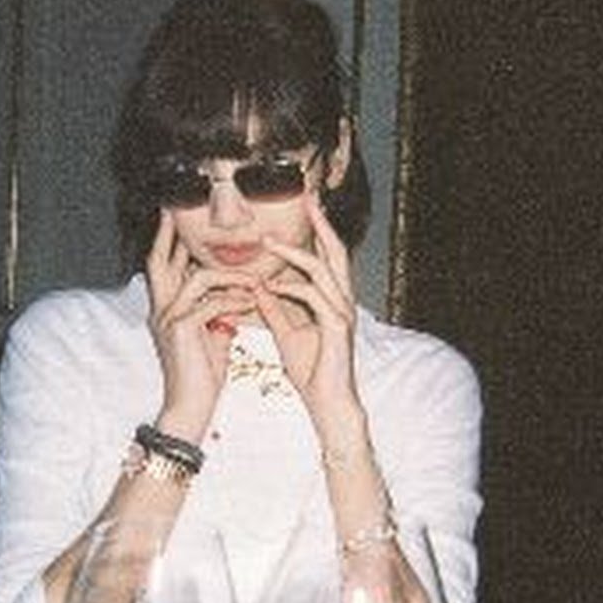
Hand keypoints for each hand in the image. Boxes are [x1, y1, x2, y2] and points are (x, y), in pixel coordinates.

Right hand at [146, 211, 255, 439]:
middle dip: (171, 234)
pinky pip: (211, 303)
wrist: (190, 409)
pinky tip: (251, 301)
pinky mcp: (181, 330)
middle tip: (179, 212)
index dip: (170, 241)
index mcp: (166, 309)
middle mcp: (160, 309)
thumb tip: (234, 295)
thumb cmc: (202, 376)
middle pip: (160, 260)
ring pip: (198, 278)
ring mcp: (167, 319)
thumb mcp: (211, 336)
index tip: (177, 218)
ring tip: (254, 280)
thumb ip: (217, 312)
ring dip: (229, 275)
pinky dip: (234, 299)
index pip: (164, 266)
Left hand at [254, 196, 363, 435]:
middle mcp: (343, 300)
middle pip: (335, 251)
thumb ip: (275, 310)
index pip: (327, 256)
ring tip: (269, 242)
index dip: (316, 231)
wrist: (328, 405)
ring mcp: (343, 312)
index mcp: (333, 299)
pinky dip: (292, 288)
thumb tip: (259, 287)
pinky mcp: (338, 327)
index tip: (301, 208)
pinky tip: (272, 287)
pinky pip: (315, 297)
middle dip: (321, 223)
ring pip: (323, 269)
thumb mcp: (287, 335)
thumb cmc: (313, 373)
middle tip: (305, 197)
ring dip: (294, 253)